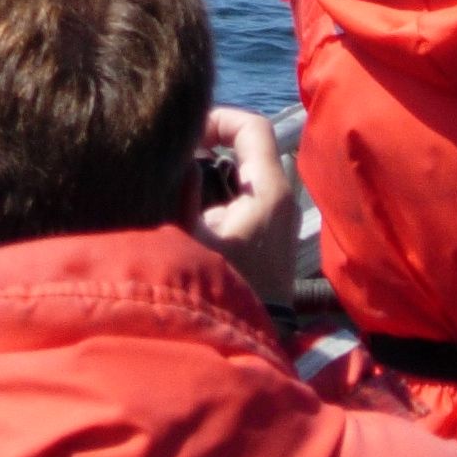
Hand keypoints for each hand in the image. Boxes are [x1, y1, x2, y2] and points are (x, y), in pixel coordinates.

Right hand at [186, 106, 297, 308]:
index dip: (217, 119)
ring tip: (177, 179)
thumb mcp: (190, 236)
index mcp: (269, 189)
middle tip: (175, 155)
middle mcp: (281, 195)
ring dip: (211, 169)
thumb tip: (178, 159)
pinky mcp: (269, 233)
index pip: (252, 126)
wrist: (251, 337)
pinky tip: (190, 208)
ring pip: (244, 170)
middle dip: (209, 144)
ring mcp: (278, 215)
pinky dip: (218, 190)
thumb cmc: (223, 285)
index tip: (185, 135)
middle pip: (248, 146)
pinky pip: (244, 193)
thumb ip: (183, 190)